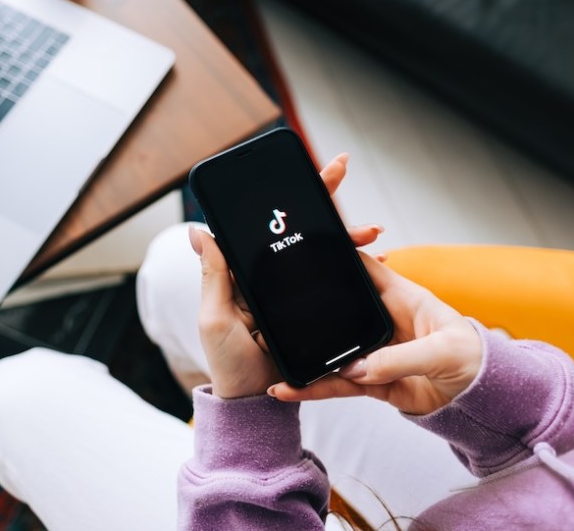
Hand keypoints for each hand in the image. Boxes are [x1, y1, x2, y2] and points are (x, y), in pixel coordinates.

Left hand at [190, 153, 384, 397]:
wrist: (257, 402)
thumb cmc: (228, 362)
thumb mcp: (216, 317)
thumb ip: (214, 275)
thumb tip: (199, 231)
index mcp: (244, 275)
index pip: (267, 228)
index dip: (287, 198)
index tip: (305, 170)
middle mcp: (270, 280)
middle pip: (299, 234)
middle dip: (324, 205)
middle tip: (341, 172)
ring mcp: (292, 296)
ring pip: (322, 257)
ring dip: (347, 239)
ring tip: (372, 233)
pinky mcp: (311, 314)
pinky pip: (334, 286)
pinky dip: (355, 273)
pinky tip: (375, 262)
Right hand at [268, 254, 482, 414]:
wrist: (483, 400)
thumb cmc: (474, 360)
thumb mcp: (442, 352)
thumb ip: (399, 358)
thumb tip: (355, 369)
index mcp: (400, 297)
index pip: (363, 268)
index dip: (337, 255)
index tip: (304, 248)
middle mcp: (381, 321)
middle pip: (337, 308)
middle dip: (306, 308)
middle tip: (272, 310)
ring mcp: (374, 351)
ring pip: (332, 351)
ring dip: (305, 357)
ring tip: (274, 362)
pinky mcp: (372, 380)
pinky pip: (338, 383)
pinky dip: (315, 388)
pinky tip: (292, 390)